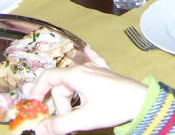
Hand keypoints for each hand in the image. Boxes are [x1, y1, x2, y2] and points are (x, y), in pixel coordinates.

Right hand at [29, 47, 146, 134]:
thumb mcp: (84, 119)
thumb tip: (39, 129)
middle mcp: (84, 69)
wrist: (141, 102)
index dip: (36, 91)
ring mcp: (96, 70)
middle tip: (68, 126)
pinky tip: (87, 49)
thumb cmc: (114, 107)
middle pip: (61, 88)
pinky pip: (93, 63)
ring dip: (71, 102)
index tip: (33, 107)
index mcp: (76, 76)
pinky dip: (88, 59)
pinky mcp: (106, 74)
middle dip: (61, 108)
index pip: (47, 78)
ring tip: (78, 120)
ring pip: (73, 84)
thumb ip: (60, 124)